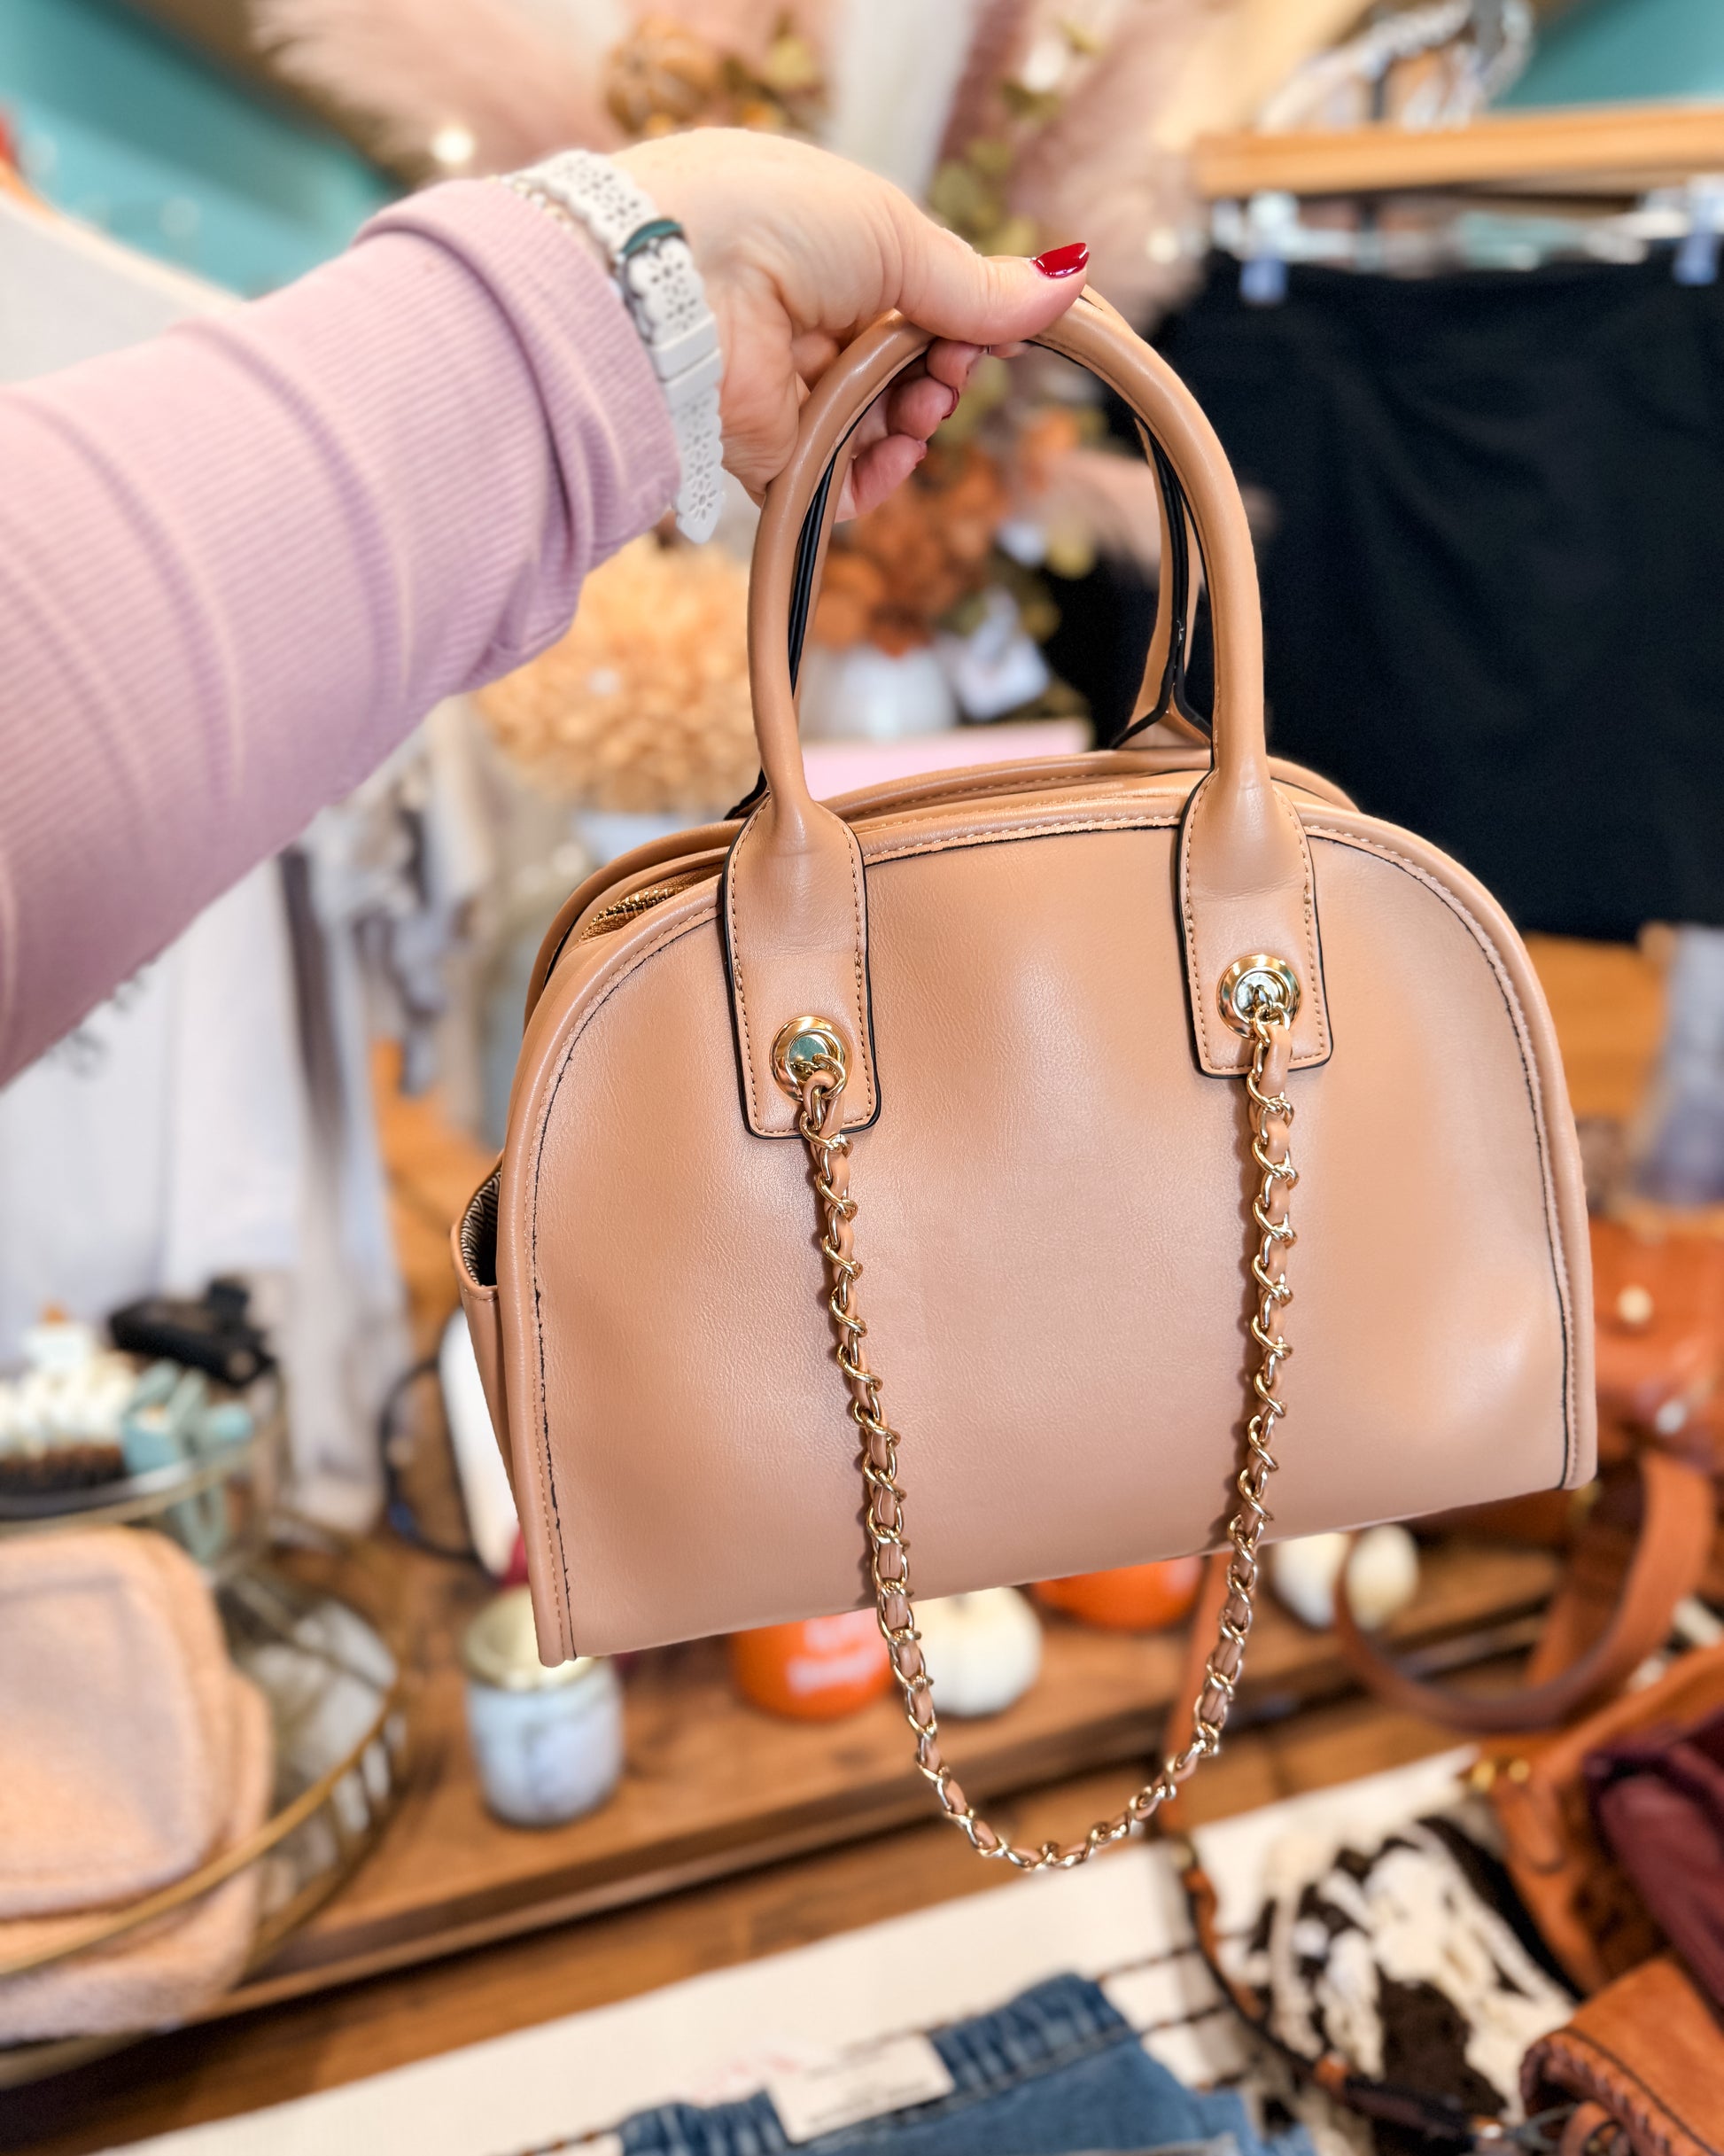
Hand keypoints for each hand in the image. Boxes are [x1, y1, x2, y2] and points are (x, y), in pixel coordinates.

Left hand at [612, 131, 1087, 517]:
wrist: (677, 284)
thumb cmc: (777, 223)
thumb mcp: (896, 238)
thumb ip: (977, 283)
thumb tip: (1068, 280)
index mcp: (830, 251)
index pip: (917, 300)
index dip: (962, 323)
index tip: (993, 334)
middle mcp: (808, 319)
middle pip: (905, 369)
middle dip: (942, 376)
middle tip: (949, 374)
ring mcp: (787, 387)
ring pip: (879, 427)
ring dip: (915, 425)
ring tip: (921, 412)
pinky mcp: (765, 449)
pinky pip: (837, 479)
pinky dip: (876, 478)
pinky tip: (897, 456)